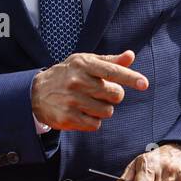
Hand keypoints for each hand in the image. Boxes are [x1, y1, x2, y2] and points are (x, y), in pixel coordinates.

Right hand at [31, 50, 147, 130]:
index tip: (144, 84)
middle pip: (115, 94)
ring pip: (107, 111)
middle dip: (113, 95)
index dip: (130, 78)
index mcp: (83, 64)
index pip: (112, 71)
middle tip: (100, 92)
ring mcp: (72, 100)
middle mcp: (77, 81)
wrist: (36, 93)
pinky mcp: (68, 118)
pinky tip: (82, 112)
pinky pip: (95, 124)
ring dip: (103, 109)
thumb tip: (131, 56)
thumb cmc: (68, 74)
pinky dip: (93, 121)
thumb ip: (110, 61)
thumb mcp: (85, 62)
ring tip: (88, 102)